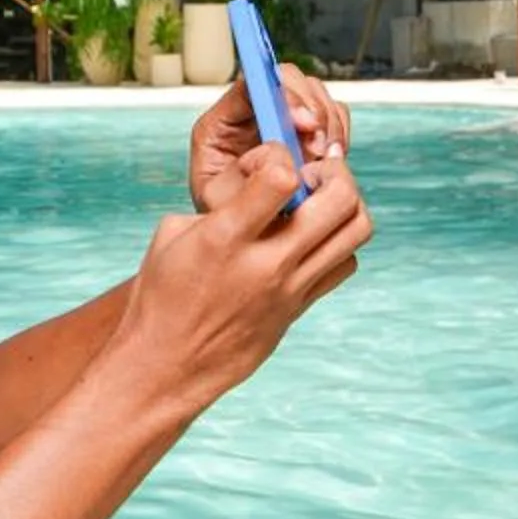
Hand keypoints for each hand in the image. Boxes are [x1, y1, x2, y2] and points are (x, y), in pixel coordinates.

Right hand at [119, 146, 372, 417]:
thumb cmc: (161, 296)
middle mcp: (266, 263)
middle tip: (309, 174)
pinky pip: (344, 264)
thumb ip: (221, 204)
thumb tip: (259, 185)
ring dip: (345, 203)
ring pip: (356, 230)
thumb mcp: (171, 234)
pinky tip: (309, 238)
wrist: (167, 364)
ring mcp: (290, 289)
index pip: (280, 177)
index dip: (278, 154)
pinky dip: (338, 242)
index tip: (265, 161)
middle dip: (331, 171)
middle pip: (340, 199)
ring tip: (317, 201)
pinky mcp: (300, 307)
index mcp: (224, 239)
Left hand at [189, 62, 348, 211]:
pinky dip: (338, 136)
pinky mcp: (307, 133)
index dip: (284, 95)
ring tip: (320, 161)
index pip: (253, 84)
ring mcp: (282, 118)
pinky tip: (328, 162)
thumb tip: (281, 152)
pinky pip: (335, 119)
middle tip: (317, 150)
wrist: (238, 234)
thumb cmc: (223, 215)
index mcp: (222, 121)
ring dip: (328, 127)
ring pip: (318, 97)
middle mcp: (252, 111)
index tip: (305, 123)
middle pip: (292, 81)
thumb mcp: (220, 199)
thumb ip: (243, 175)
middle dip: (313, 111)